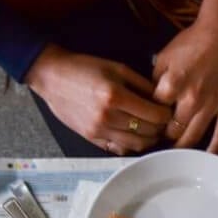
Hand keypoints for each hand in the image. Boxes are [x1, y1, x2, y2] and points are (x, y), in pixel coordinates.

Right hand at [23, 45, 172, 153]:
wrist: (51, 77)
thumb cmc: (84, 69)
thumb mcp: (118, 68)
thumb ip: (144, 85)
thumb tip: (165, 100)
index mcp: (116, 96)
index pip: (156, 116)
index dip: (167, 114)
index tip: (167, 110)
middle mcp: (108, 117)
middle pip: (150, 133)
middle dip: (160, 127)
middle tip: (161, 120)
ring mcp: (99, 131)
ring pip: (138, 145)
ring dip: (149, 138)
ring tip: (149, 128)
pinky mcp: (92, 139)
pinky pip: (121, 149)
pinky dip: (131, 144)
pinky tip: (133, 133)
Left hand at [151, 0, 217, 152]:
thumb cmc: (194, 42)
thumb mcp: (165, 56)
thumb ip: (156, 79)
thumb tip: (151, 99)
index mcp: (171, 85)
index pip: (154, 112)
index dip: (149, 120)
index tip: (146, 126)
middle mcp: (190, 99)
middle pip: (173, 130)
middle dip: (164, 138)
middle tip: (160, 142)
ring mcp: (212, 106)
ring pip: (194, 136)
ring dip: (184, 147)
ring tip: (177, 153)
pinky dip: (214, 147)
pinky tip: (208, 156)